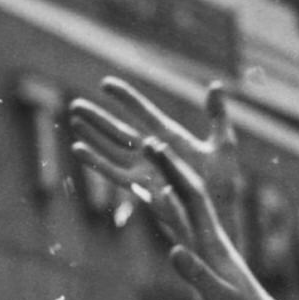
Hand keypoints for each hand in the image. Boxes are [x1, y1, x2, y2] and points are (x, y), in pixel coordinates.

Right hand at [69, 77, 244, 236]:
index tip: (106, 84)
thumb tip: (215, 85)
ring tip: (73, 121)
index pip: (143, 112)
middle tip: (76, 105)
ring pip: (111, 148)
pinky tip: (78, 148)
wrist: (221, 215)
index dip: (125, 98)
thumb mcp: (224, 145)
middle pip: (119, 130)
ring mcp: (145, 170)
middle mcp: (153, 152)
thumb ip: (217, 116)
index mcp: (170, 137)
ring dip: (92, 135)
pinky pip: (113, 172)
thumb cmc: (225, 185)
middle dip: (98, 118)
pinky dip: (95, 160)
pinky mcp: (141, 187)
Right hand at [70, 101, 271, 299]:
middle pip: (185, 193)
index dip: (174, 171)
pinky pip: (177, 226)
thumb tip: (173, 250)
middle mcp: (207, 236)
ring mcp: (203, 244)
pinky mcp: (200, 255)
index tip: (157, 145)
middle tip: (148, 138)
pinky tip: (151, 196)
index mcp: (212, 241)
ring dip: (162, 181)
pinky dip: (163, 208)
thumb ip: (196, 273)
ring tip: (145, 160)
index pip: (193, 197)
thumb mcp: (218, 296)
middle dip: (167, 166)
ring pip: (179, 207)